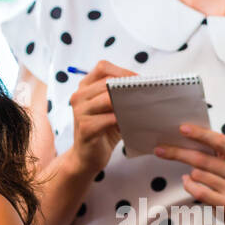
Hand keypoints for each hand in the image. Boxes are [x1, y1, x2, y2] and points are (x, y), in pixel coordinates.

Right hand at [67, 60, 136, 174]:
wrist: (86, 157)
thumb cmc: (102, 130)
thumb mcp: (111, 109)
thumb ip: (120, 95)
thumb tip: (144, 85)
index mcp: (85, 87)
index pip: (103, 68)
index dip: (123, 71)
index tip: (139, 80)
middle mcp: (79, 96)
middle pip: (106, 81)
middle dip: (128, 87)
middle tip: (145, 93)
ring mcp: (80, 112)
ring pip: (107, 98)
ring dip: (126, 102)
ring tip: (140, 108)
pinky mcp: (85, 128)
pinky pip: (108, 119)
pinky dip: (122, 120)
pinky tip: (130, 123)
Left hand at [154, 123, 224, 224]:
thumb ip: (219, 147)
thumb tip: (190, 132)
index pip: (219, 141)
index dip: (200, 134)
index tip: (182, 128)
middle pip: (202, 159)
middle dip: (178, 153)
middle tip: (160, 149)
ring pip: (197, 175)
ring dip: (190, 173)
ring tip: (193, 174)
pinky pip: (198, 191)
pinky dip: (188, 185)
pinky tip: (187, 181)